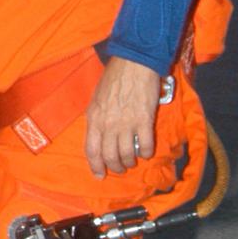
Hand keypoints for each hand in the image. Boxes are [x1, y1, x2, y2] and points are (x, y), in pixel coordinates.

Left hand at [85, 55, 160, 177]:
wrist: (134, 63)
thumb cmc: (114, 77)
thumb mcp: (97, 97)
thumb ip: (97, 117)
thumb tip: (99, 134)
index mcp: (94, 117)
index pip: (91, 149)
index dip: (96, 166)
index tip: (100, 175)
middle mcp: (108, 124)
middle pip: (110, 156)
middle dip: (115, 167)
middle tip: (120, 168)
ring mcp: (126, 123)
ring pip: (127, 155)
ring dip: (131, 161)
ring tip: (133, 160)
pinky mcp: (144, 121)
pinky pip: (145, 146)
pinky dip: (147, 152)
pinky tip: (147, 150)